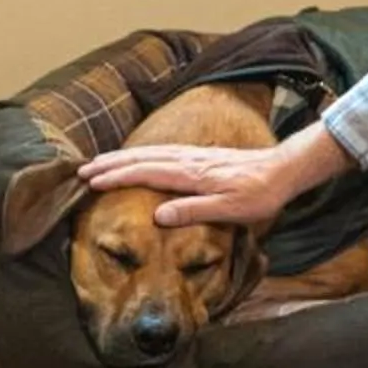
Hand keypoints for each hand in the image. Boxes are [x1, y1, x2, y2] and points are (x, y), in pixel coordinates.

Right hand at [79, 123, 348, 229]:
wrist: (284, 170)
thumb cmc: (259, 194)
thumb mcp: (229, 210)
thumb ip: (194, 211)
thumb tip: (158, 215)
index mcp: (192, 175)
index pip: (145, 173)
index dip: (117, 177)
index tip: (91, 181)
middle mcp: (190, 161)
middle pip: (142, 159)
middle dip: (111, 164)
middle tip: (82, 171)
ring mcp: (196, 156)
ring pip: (151, 152)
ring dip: (124, 157)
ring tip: (101, 161)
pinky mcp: (202, 156)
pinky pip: (163, 152)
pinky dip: (143, 154)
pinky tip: (139, 157)